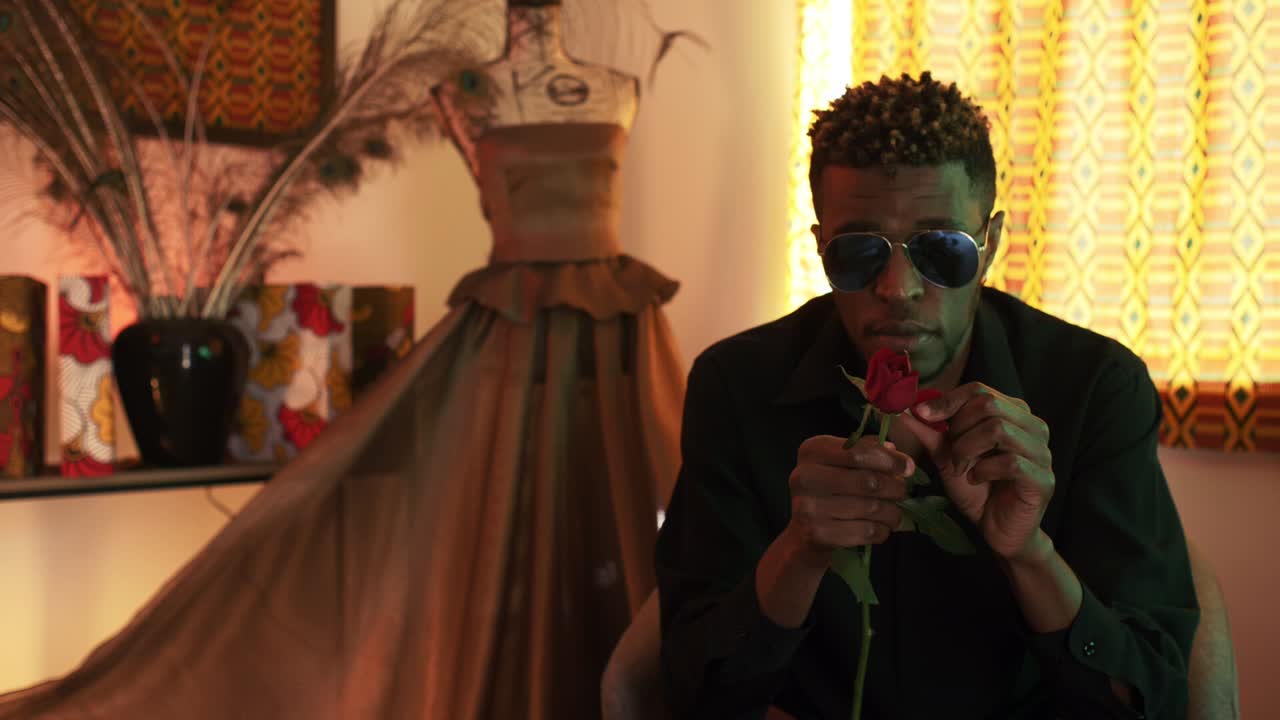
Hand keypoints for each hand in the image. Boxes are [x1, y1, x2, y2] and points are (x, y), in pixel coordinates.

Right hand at [782, 435, 913, 566]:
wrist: (804, 532)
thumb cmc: (830, 491)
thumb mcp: (841, 463)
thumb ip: (868, 452)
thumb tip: (899, 458)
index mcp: (812, 451)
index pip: (858, 453)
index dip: (889, 460)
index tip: (908, 468)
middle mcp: (804, 476)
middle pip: (868, 481)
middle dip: (895, 488)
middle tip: (902, 493)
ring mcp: (808, 507)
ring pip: (872, 508)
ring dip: (892, 512)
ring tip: (893, 513)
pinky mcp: (817, 534)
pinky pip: (867, 531)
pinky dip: (882, 531)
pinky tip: (880, 528)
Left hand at [897, 383, 1053, 560]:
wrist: (996, 529)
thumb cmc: (977, 489)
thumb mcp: (948, 455)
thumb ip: (931, 431)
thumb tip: (905, 408)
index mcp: (1013, 414)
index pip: (980, 390)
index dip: (948, 400)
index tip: (921, 413)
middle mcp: (1033, 427)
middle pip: (989, 404)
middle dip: (959, 428)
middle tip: (951, 453)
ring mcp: (1041, 452)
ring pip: (998, 429)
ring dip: (968, 450)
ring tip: (960, 468)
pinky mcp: (1042, 479)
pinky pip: (1010, 463)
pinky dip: (984, 470)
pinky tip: (976, 479)